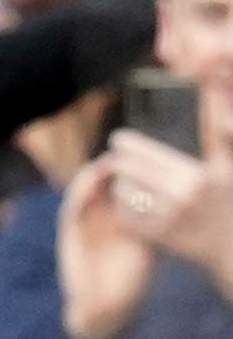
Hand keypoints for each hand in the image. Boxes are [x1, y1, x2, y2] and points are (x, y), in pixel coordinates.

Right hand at [57, 154, 156, 338]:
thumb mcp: (149, 244)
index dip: (131, 167)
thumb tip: (180, 200)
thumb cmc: (131, 281)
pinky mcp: (68, 231)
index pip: (124, 183)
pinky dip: (82, 191)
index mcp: (120, 217)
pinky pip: (73, 205)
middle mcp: (100, 215)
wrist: (105, 306)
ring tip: (109, 162)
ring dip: (96, 173)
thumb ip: (156, 221)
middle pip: (104, 179)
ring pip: (86, 187)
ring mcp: (83, 221)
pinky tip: (94, 180)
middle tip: (125, 151)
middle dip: (114, 165)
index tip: (146, 156)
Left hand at [102, 129, 232, 293]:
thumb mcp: (227, 164)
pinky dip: (123, 205)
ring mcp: (166, 220)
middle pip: (127, 172)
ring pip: (123, 194)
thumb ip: (219, 130)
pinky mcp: (156, 237)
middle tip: (116, 158)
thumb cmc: (228, 199)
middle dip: (119, 162)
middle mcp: (178, 198)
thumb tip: (211, 93)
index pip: (144, 152)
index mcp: (194, 175)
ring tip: (124, 178)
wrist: (230, 245)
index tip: (118, 139)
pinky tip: (129, 199)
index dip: (125, 143)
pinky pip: (125, 215)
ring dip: (119, 183)